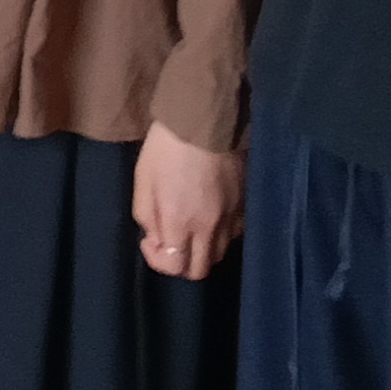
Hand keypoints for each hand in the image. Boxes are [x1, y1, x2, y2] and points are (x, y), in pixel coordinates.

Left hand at [132, 125, 241, 279]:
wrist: (207, 119)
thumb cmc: (167, 147)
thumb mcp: (143, 181)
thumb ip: (147, 217)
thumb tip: (155, 238)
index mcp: (179, 221)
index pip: (174, 266)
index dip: (157, 260)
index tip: (149, 240)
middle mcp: (209, 227)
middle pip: (199, 270)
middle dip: (181, 263)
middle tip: (169, 241)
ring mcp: (232, 217)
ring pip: (219, 254)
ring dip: (201, 249)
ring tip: (190, 228)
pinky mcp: (246, 205)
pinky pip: (235, 234)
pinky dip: (221, 234)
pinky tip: (210, 216)